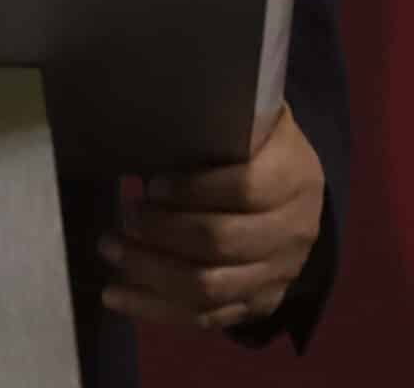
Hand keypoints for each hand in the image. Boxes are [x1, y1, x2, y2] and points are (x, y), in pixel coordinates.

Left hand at [100, 104, 324, 333]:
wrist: (304, 200)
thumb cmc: (263, 149)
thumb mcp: (257, 121)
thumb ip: (223, 115)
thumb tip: (153, 95)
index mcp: (293, 177)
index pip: (246, 189)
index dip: (194, 190)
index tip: (152, 184)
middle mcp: (292, 232)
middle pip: (221, 243)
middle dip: (162, 232)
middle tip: (121, 215)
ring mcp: (276, 275)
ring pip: (209, 288)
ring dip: (151, 272)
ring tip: (110, 249)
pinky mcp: (256, 304)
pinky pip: (204, 318)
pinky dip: (155, 310)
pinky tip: (116, 295)